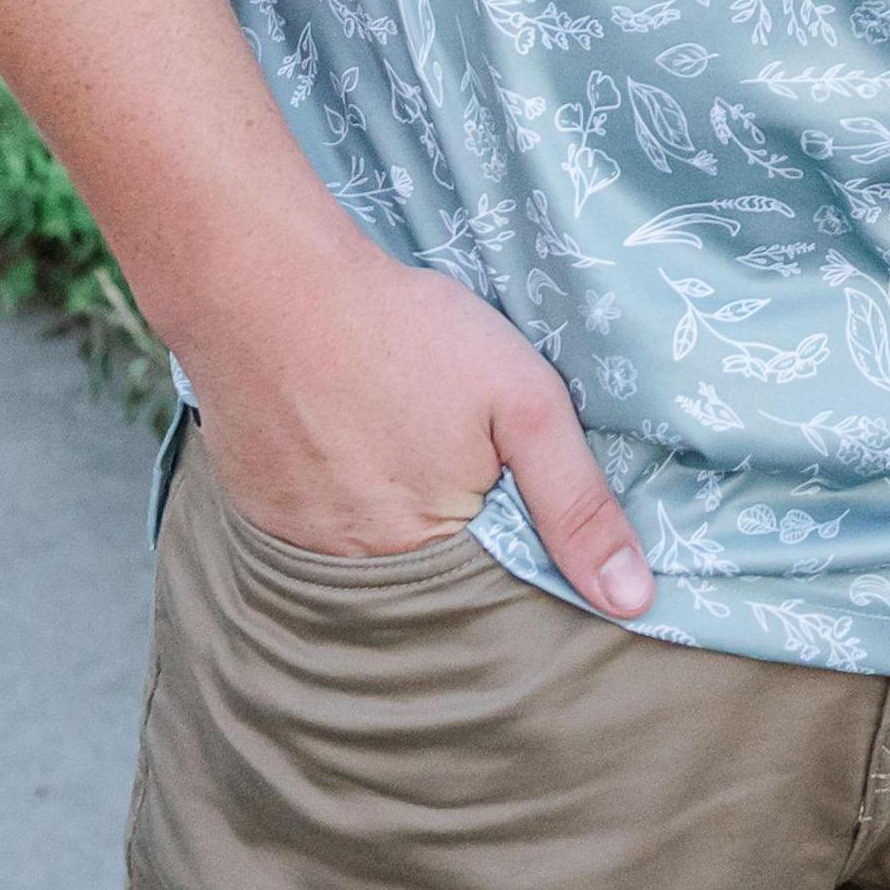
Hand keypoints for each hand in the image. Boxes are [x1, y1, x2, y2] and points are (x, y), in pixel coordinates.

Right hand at [181, 229, 654, 617]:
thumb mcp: (524, 404)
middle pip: (426, 572)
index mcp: (430, 558)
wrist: (269, 289)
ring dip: (389, 507)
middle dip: (450, 524)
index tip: (509, 488)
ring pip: (369, 551)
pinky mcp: (256, 514)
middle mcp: (356, 577)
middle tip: (440, 440)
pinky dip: (337, 492)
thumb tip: (633, 600)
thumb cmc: (408, 337)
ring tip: (394, 432)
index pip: (490, 585)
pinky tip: (346, 436)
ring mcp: (297, 548)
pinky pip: (314, 526)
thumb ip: (578, 504)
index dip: (511, 542)